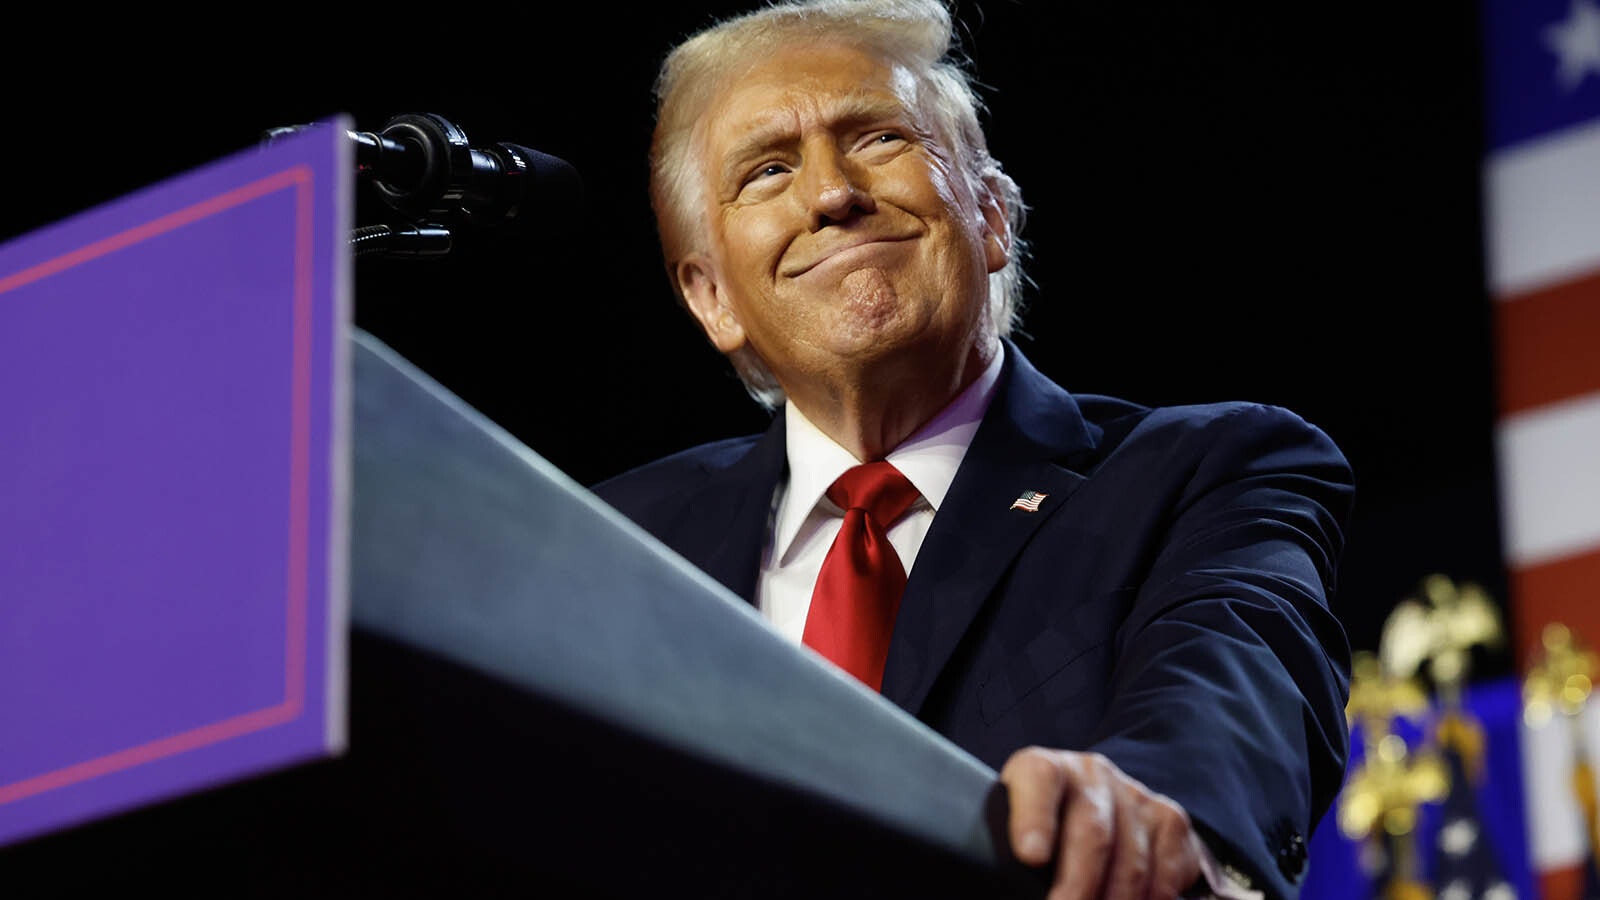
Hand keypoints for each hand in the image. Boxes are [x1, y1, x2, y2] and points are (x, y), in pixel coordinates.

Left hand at [1000, 746, 1204, 899]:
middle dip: (1078, 885)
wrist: (1091, 812)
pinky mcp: (1169, 820)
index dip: (1035, 818)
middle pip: (1092, 831)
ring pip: (1131, 860)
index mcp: (1041, 768)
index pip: (1040, 779)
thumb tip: (1014, 879)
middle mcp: (1090, 774)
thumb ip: (1013, 854)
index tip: (1031, 857)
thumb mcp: (1014, 834)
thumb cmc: (1040, 834)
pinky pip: (1166, 871)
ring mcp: (1134, 794)